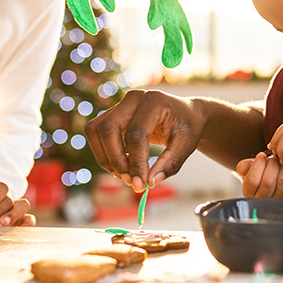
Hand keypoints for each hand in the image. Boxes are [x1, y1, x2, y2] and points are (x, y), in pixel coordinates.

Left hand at [0, 180, 34, 226]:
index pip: (0, 188)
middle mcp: (5, 197)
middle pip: (7, 200)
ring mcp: (13, 208)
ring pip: (23, 206)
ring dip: (13, 215)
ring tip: (1, 226)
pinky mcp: (18, 220)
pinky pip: (28, 219)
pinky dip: (26, 225)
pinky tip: (17, 232)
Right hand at [84, 89, 203, 192]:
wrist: (185, 113)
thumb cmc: (187, 127)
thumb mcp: (186, 145)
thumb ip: (170, 163)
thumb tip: (150, 183)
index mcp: (155, 101)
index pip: (135, 134)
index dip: (135, 163)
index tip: (141, 185)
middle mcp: (134, 98)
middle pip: (108, 129)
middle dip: (116, 160)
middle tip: (130, 182)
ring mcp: (120, 104)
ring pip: (96, 130)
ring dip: (106, 158)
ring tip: (125, 175)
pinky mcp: (112, 113)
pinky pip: (96, 133)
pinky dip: (104, 153)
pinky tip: (122, 164)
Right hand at [237, 152, 282, 197]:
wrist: (276, 182)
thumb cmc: (261, 175)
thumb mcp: (249, 170)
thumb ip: (244, 166)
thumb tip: (245, 166)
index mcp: (250, 194)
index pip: (253, 180)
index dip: (258, 164)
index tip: (261, 155)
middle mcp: (265, 201)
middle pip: (268, 180)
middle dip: (271, 163)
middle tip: (272, 157)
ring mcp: (281, 200)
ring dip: (282, 164)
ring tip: (280, 161)